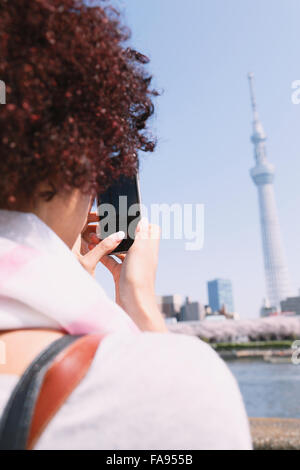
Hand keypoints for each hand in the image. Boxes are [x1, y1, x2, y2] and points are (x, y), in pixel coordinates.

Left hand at [72, 211, 124, 276]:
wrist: (62, 296)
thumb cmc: (70, 279)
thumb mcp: (90, 262)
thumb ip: (104, 247)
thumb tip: (119, 235)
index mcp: (68, 238)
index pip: (79, 217)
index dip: (90, 211)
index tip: (104, 211)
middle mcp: (68, 240)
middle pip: (83, 223)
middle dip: (97, 222)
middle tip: (110, 223)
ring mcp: (72, 246)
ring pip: (86, 232)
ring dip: (97, 232)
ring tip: (108, 234)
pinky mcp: (76, 254)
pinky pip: (87, 241)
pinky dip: (95, 241)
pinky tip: (103, 245)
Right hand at [101, 218, 167, 332]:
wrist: (133, 306)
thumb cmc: (138, 278)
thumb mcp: (140, 250)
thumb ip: (141, 234)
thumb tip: (144, 219)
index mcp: (149, 248)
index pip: (152, 229)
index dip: (143, 221)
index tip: (130, 215)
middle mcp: (142, 256)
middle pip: (134, 238)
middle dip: (122, 231)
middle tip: (108, 224)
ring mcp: (131, 266)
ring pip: (121, 249)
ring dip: (110, 242)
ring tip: (96, 235)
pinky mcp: (121, 275)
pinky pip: (112, 261)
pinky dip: (104, 255)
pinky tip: (94, 250)